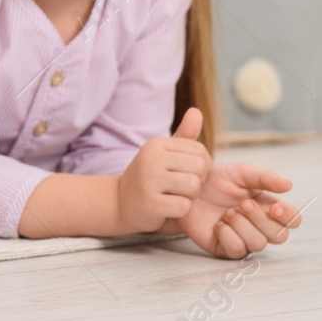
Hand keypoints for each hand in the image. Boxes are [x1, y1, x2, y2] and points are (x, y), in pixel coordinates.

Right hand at [116, 106, 212, 232]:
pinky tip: (168, 208)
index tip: (187, 173)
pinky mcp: (151, 203)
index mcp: (157, 145)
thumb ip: (184, 135)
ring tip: (176, 196)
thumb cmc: (149, 177)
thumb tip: (196, 110)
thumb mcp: (163, 154)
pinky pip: (184, 206)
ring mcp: (149, 181)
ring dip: (190, 196)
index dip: (202, 166)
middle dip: (198, 181)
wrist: (119, 203)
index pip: (200, 150)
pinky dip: (181, 210)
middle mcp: (152, 159)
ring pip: (194, 186)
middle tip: (183, 187)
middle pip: (200, 168)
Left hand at [169, 162, 302, 258]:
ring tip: (228, 212)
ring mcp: (244, 238)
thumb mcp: (241, 172)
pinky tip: (218, 223)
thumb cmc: (217, 180)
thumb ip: (264, 177)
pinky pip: (237, 249)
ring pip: (258, 244)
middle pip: (280, 236)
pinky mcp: (226, 248)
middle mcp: (260, 226)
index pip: (293, 220)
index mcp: (269, 207)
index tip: (274, 207)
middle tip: (243, 204)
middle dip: (262, 219)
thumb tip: (289, 184)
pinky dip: (228, 234)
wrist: (189, 188)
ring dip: (243, 226)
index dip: (288, 217)